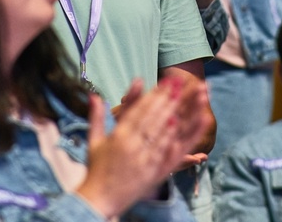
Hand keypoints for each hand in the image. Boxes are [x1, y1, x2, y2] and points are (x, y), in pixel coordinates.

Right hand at [76, 75, 211, 218]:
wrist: (98, 200)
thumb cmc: (96, 169)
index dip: (155, 94)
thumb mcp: (94, 141)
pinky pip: (168, 153)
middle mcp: (132, 145)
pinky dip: (177, 138)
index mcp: (118, 136)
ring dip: (177, 114)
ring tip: (187, 100)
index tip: (167, 80)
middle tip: (182, 83)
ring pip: (163, 132)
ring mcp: (144, 160)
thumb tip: (94, 94)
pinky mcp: (153, 173)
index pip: (140, 110)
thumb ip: (97, 116)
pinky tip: (185, 126)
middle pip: (154, 117)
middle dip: (169, 99)